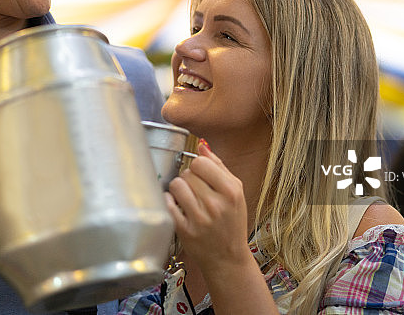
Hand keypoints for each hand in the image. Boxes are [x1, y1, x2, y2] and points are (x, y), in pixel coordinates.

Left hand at [166, 141, 249, 267]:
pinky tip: (177, 207)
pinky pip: (167, 204)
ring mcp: (199, 218)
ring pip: (176, 185)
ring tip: (186, 199)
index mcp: (231, 191)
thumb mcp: (236, 193)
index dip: (197, 167)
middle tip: (196, 192)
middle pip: (187, 173)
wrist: (228, 258)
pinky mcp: (185, 230)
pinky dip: (169, 202)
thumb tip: (202, 145)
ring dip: (178, 190)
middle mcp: (216, 204)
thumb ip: (219, 166)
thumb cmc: (232, 223)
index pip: (200, 162)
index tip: (200, 175)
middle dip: (189, 179)